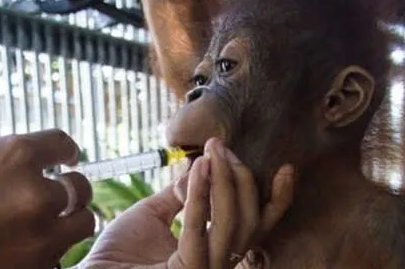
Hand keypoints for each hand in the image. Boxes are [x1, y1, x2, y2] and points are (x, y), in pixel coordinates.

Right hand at [0, 129, 94, 268]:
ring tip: (52, 223)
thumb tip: (50, 167)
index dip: (68, 152)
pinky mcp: (38, 265)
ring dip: (71, 220)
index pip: (63, 144)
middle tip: (62, 196)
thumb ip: (17, 165)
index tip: (69, 159)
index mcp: (16, 155)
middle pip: (79, 187)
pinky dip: (53, 247)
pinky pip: (63, 251)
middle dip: (72, 191)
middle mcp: (34, 190)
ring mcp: (39, 231)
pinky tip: (30, 244)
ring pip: (83, 221)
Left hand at [78, 138, 293, 267]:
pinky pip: (199, 227)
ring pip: (233, 223)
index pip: (256, 226)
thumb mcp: (152, 216)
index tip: (286, 167)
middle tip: (223, 148)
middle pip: (251, 221)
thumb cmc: (118, 253)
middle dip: (242, 179)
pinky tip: (199, 168)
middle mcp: (217, 263)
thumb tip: (198, 170)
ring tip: (213, 152)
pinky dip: (200, 194)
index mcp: (214, 252)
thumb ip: (180, 196)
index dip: (277, 199)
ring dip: (223, 180)